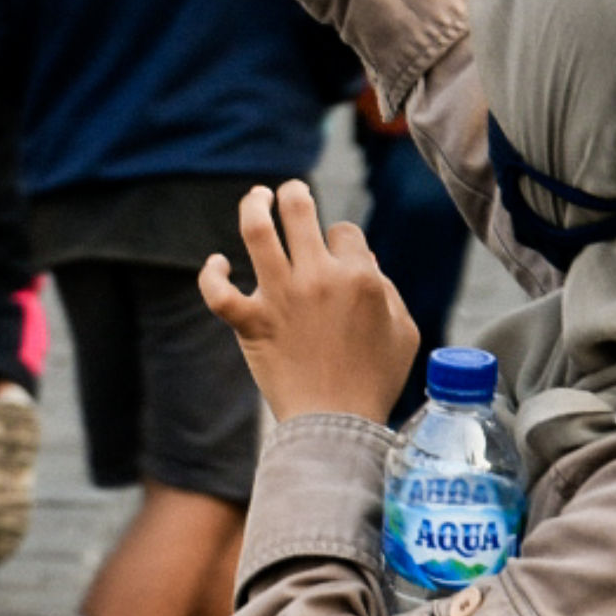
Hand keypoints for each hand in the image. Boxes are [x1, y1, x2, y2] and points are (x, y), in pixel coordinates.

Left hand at [199, 182, 418, 423]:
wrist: (337, 424)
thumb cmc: (375, 380)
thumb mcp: (403, 331)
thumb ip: (386, 290)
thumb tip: (363, 261)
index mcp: (359, 277)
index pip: (345, 232)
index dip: (342, 240)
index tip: (340, 258)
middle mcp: (318, 278)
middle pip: (300, 210)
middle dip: (294, 193)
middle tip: (290, 191)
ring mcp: (280, 298)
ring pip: (257, 231)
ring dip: (254, 204)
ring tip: (257, 196)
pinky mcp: (251, 323)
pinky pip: (218, 291)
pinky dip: (212, 274)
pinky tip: (218, 263)